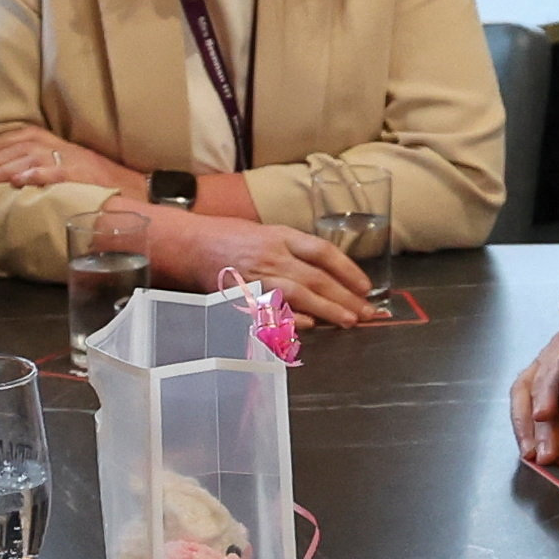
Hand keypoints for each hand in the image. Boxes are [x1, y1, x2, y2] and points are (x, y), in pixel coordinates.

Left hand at [0, 125, 135, 195]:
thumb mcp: (68, 163)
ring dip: (2, 169)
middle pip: (17, 148)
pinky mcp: (79, 175)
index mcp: (55, 141)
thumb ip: (43, 162)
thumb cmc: (96, 180)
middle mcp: (59, 147)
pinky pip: (53, 173)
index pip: (20, 135)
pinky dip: (35, 176)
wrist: (131, 188)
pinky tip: (17, 183)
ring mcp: (69, 160)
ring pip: (27, 159)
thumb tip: (11, 172)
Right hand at [147, 208, 375, 324]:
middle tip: (368, 311)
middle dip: (346, 297)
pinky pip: (271, 309)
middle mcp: (272, 255)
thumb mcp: (266, 232)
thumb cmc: (229, 237)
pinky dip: (290, 317)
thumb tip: (327, 274)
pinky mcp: (242, 295)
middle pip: (317, 277)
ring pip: (300, 294)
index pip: (323, 252)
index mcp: (281, 235)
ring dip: (327, 309)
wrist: (190, 243)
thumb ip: (294, 251)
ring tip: (349, 321)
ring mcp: (257, 276)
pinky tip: (308, 325)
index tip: (365, 286)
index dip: (348, 269)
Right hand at [507, 314, 558, 468]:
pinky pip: (526, 398)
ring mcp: (549, 362)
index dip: (547, 391)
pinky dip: (526, 424)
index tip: (544, 415)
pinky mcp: (548, 378)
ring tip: (531, 453)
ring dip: (524, 426)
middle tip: (545, 453)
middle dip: (537, 423)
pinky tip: (532, 444)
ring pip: (524, 392)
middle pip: (537, 385)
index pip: (557, 365)